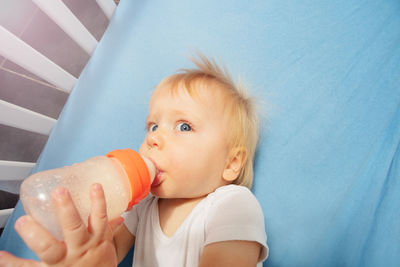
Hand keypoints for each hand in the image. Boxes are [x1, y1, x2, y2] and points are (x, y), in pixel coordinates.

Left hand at [0, 183, 122, 266]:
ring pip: (50, 248)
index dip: (98, 202)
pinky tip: (1, 256)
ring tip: (23, 221)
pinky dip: (13, 262)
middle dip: (67, 210)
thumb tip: (117, 215)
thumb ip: (107, 228)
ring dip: (35, 233)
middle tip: (59, 192)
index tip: (95, 186)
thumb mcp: (106, 244)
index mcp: (95, 240)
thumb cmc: (99, 264)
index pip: (99, 218)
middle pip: (74, 228)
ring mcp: (63, 261)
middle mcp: (79, 249)